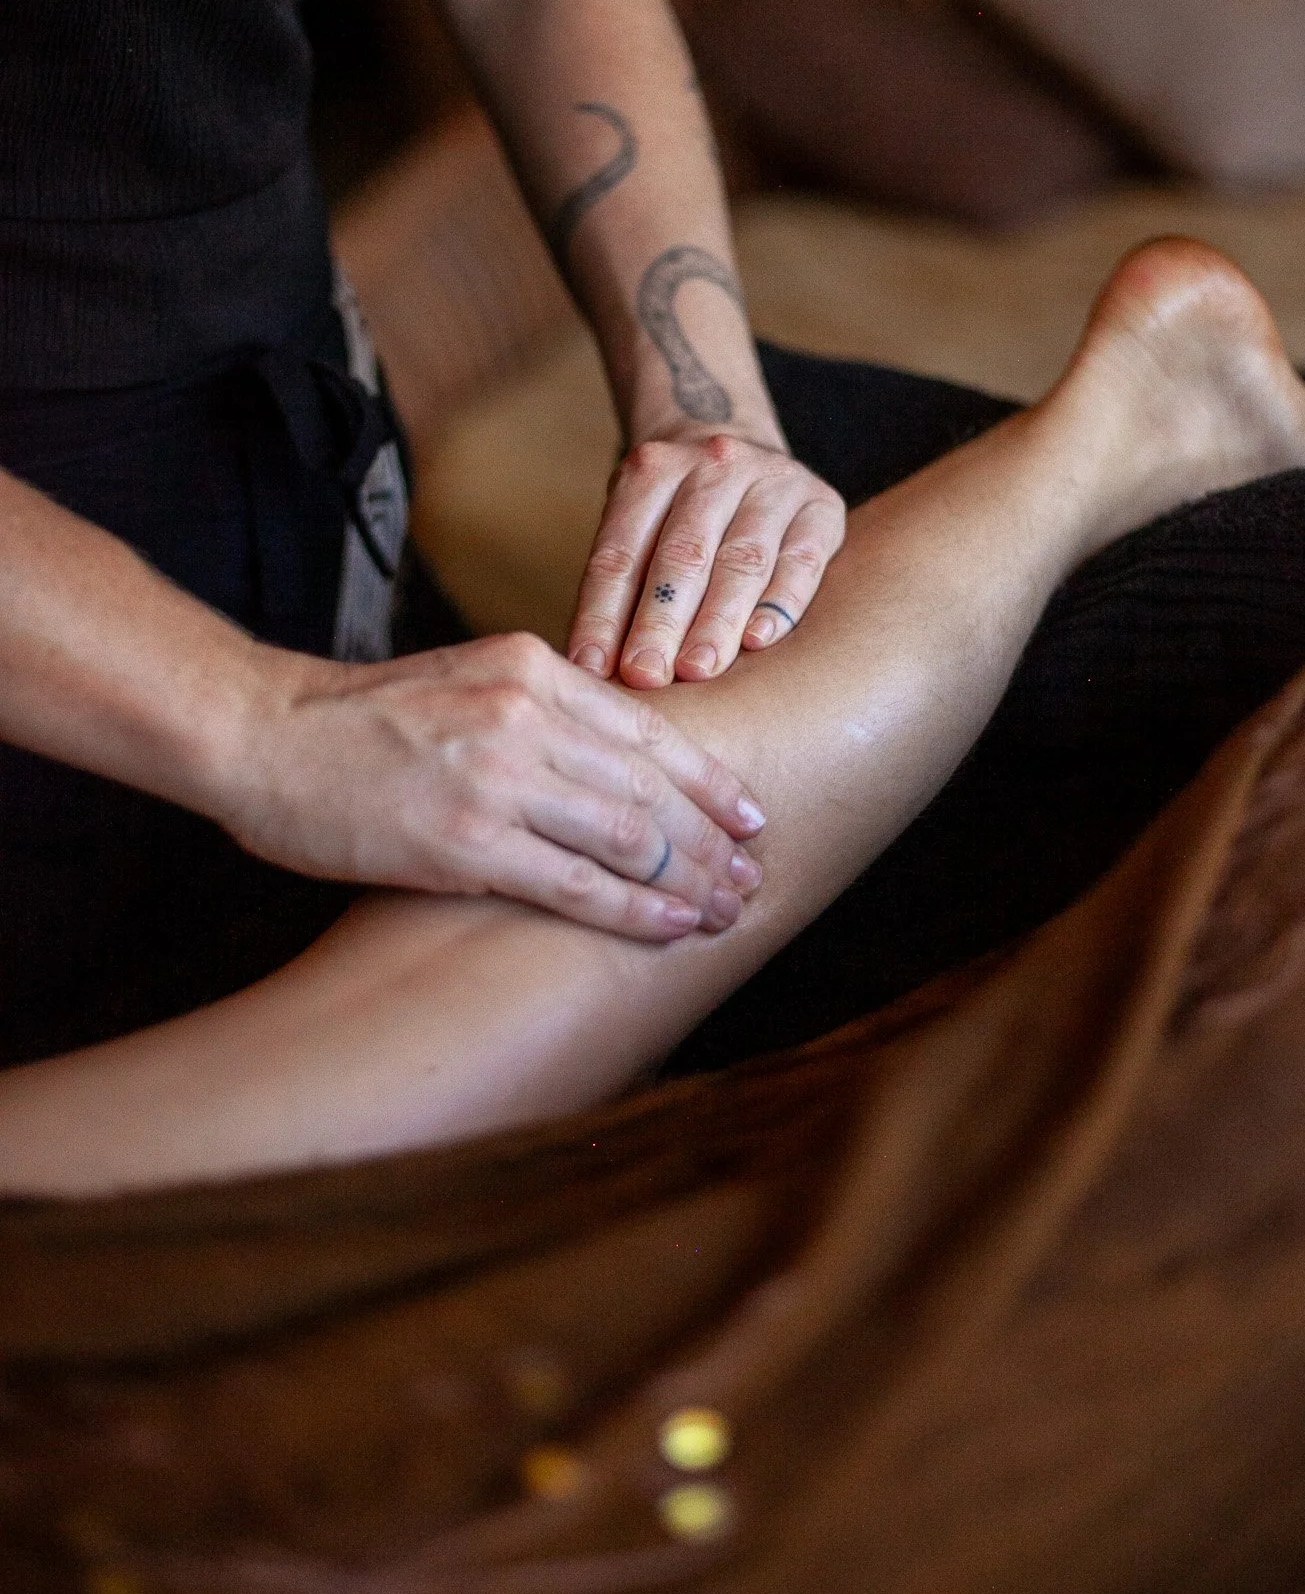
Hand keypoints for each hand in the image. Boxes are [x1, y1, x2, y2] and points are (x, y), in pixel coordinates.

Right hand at [215, 633, 765, 942]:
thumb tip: (608, 759)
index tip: (748, 815)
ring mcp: (498, 777)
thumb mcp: (464, 677)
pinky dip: (634, 908)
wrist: (264, 734)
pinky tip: (670, 924)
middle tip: (751, 876)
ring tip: (726, 908)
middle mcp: (526, 715)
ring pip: (628, 834)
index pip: (648, 730)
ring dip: (689, 877)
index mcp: (531, 669)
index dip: (707, 780)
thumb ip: (538, 706)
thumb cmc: (358, 718)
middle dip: (712, 839)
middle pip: (651, 785)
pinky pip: (575, 883)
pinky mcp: (466, 840)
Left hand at [567, 433, 846, 687]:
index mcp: (652, 469)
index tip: (591, 668)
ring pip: (743, 560)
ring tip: (697, 670)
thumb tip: (592, 669)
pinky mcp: (821, 506)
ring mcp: (773, 481)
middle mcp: (715, 465)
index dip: (602, 613)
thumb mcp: (636, 524)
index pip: (620, 552)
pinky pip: (802, 559)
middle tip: (646, 676)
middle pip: (683, 554)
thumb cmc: (676, 512)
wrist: (742, 453)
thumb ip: (620, 587)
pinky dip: (781, 603)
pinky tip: (759, 641)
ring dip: (717, 620)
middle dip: (661, 621)